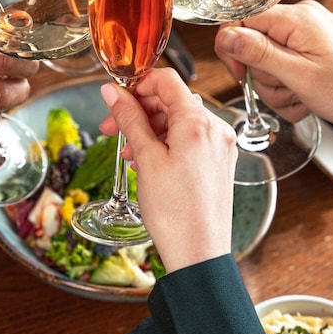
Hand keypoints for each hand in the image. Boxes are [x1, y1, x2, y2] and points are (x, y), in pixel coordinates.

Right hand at [99, 68, 236, 271]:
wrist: (199, 254)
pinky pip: (190, 139)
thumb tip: (113, 92)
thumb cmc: (176, 213)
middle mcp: (215, 129)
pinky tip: (147, 160)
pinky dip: (167, 142)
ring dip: (151, 128)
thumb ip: (130, 119)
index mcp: (198, 122)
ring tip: (129, 150)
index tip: (117, 97)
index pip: (167, 80)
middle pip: (173, 100)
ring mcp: (220, 146)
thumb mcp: (146, 159)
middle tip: (112, 126)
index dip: (138, 84)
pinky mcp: (219, 162)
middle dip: (140, 110)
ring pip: (180, 121)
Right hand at [214, 0, 332, 131]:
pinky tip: (308, 98)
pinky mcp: (313, 49)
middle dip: (265, 77)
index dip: (235, 52)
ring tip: (303, 97)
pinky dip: (292, 87)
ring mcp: (307, 35)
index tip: (244, 76)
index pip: (241, 22)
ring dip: (280, 88)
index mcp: (295, 19)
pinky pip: (286, 67)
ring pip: (268, 62)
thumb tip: (226, 36)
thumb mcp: (299, 75)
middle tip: (289, 90)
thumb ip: (259, 53)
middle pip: (253, 45)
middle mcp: (300, 20)